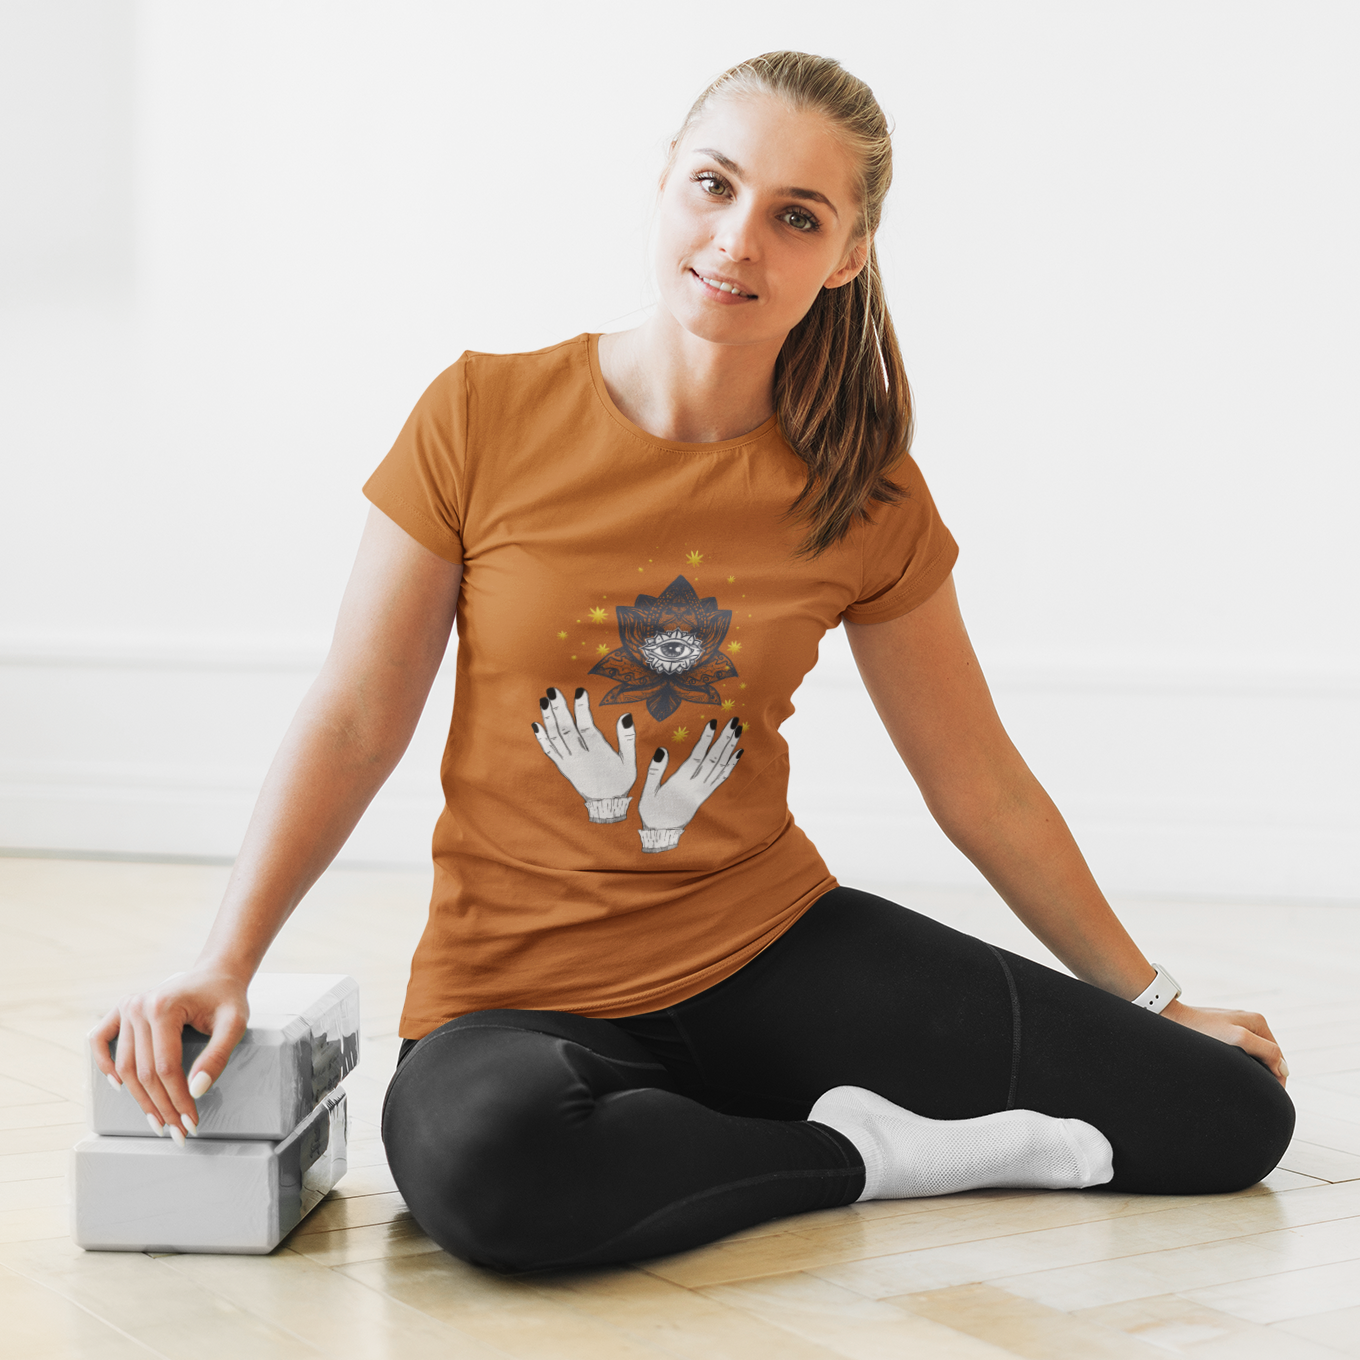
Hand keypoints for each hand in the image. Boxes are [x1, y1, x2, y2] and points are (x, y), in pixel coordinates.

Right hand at [89, 967, 249, 1139]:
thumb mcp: (234, 1023)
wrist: (216, 974)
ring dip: (140, 1098)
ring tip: (157, 1122)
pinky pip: (101, 1040)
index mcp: (164, 1007)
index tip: (191, 1123)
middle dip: (161, 1106)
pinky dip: (104, 1064)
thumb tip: (196, 1091)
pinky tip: (119, 1086)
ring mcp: (127, 1007)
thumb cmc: (227, 998)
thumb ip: (217, 1056)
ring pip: (125, 1066)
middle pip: (144, 1072)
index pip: (166, 1067)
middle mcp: (139, 1006)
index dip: (178, 1099)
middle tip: (176, 1132)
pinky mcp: (121, 1010)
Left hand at [532, 686, 637, 819]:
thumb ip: (627, 739)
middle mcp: (580, 756)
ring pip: (555, 737)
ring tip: (543, 701)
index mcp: (597, 752)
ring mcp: (569, 761)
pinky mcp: (563, 767)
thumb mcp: (629, 762)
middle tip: (552, 691)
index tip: (579, 691)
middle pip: (567, 729)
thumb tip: (625, 716)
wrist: (606, 804)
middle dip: (559, 708)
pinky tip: (535, 725)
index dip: (582, 708)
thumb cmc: (620, 781)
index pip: (587, 726)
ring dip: (548, 719)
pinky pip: (549, 751)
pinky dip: (541, 738)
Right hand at [638, 717, 742, 850]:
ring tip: (738, 731)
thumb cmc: (651, 812)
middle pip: (714, 759)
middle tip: (734, 721)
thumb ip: (655, 771)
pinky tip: (738, 753)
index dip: (706, 739)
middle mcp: (695, 786)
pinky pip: (722, 778)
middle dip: (724, 739)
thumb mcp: (648, 793)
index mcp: (681, 783)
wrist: (662, 833)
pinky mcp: (705, 795)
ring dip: (730, 748)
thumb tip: (662, 750)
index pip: (697, 757)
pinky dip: (731, 764)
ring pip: (720, 766)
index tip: (712, 722)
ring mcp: (703, 791)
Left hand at [1163, 999, 1287, 1086]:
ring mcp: (1235, 1025)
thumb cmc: (1202, 1030)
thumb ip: (1266, 1051)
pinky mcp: (1222, 1031)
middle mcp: (1248, 1021)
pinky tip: (1234, 1074)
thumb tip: (1283, 1068)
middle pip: (1267, 1054)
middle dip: (1268, 1073)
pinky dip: (1242, 1064)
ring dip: (1255, 1069)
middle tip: (1261, 1093)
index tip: (1274, 1095)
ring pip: (1254, 1054)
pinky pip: (1240, 1052)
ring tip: (1248, 1086)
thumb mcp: (1239, 1039)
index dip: (1279, 1077)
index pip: (1279, 1055)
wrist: (1171, 1019)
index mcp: (1258, 1021)